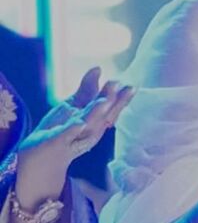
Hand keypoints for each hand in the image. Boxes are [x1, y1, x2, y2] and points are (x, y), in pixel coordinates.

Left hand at [16, 68, 134, 208]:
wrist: (41, 155)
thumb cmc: (62, 128)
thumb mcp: (76, 105)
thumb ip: (88, 88)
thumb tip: (99, 68)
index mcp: (97, 121)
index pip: (113, 109)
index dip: (122, 99)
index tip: (131, 87)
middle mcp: (90, 130)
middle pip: (104, 115)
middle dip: (113, 102)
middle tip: (119, 86)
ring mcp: (75, 137)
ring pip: (88, 123)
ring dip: (97, 112)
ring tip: (105, 100)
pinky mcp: (57, 141)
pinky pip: (66, 135)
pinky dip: (73, 129)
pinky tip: (79, 122)